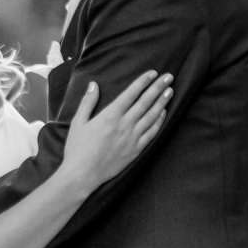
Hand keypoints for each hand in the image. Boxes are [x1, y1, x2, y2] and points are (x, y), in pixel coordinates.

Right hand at [60, 70, 172, 187]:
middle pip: (145, 102)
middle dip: (158, 87)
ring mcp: (132, 137)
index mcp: (110, 115)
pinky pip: (152, 133)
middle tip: (169, 77)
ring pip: (152, 116)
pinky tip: (164, 113)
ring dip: (162, 102)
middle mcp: (124, 124)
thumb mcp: (78, 122)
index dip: (143, 82)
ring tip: (170, 91)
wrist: (83, 174)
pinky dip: (159, 121)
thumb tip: (93, 85)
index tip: (153, 73)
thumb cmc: (77, 148)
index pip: (131, 93)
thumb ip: (87, 102)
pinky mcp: (136, 149)